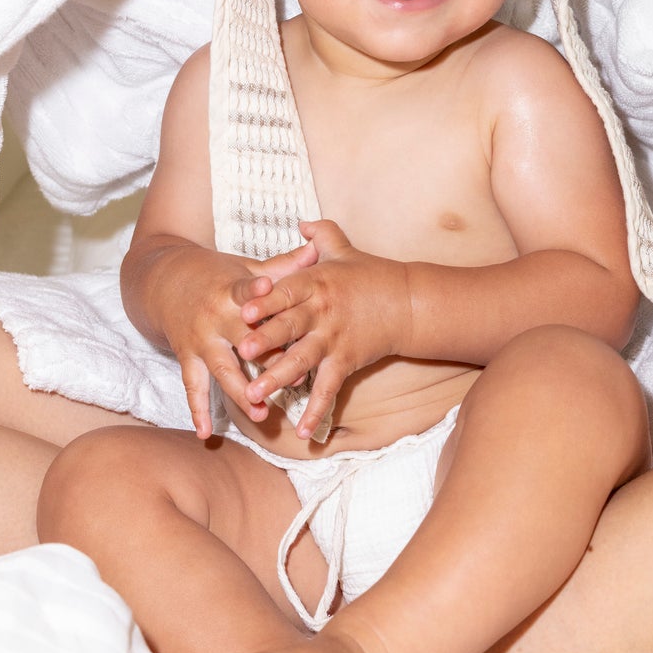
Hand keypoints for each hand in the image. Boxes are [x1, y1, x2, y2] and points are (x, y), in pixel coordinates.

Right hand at [148, 239, 317, 437]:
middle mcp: (214, 318)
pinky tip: (206, 434)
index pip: (244, 290)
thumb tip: (315, 249)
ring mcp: (200, 341)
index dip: (255, 289)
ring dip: (240, 392)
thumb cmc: (214, 272)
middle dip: (264, 358)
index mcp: (230, 291)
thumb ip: (281, 266)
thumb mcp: (244, 266)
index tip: (266, 286)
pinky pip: (193, 387)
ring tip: (259, 413)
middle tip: (291, 377)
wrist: (161, 279)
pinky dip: (198, 410)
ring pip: (221, 370)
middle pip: (241, 339)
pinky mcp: (187, 357)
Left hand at [236, 220, 412, 439]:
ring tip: (256, 394)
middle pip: (290, 326)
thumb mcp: (344, 249)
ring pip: (303, 361)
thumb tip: (301, 221)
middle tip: (243, 351)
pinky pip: (329, 388)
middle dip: (266, 339)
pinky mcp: (347, 360)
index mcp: (316, 282)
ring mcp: (334, 338)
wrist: (409, 302)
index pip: (286, 290)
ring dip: (279, 378)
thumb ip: (320, 235)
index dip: (265, 298)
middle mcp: (322, 311)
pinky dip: (316, 410)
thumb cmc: (372, 274)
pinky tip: (302, 431)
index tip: (243, 307)